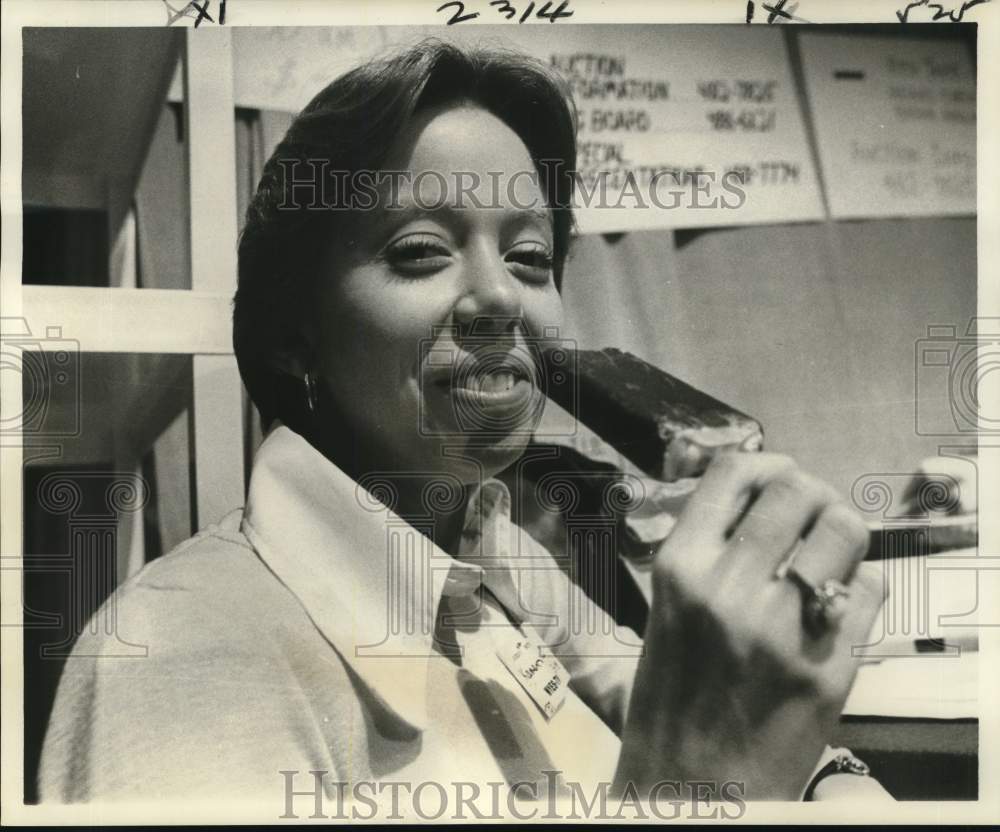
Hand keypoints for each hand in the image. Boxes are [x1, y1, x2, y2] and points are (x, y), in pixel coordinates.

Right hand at [613, 452, 885, 799]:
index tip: (777, 476)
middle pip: (797, 489)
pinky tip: (838, 604)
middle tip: (809, 519)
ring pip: (844, 529)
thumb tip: (765, 492)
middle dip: (811, 495)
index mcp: (679, 568)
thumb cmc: (673, 697)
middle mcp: (729, 588)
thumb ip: (709, 549)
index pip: (734, 473)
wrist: (692, 786)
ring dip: (842, 533)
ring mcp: (783, 627)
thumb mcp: (668, 609)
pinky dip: (861, 585)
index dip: (766, 463)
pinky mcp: (831, 665)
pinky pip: (869, 587)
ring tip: (830, 556)